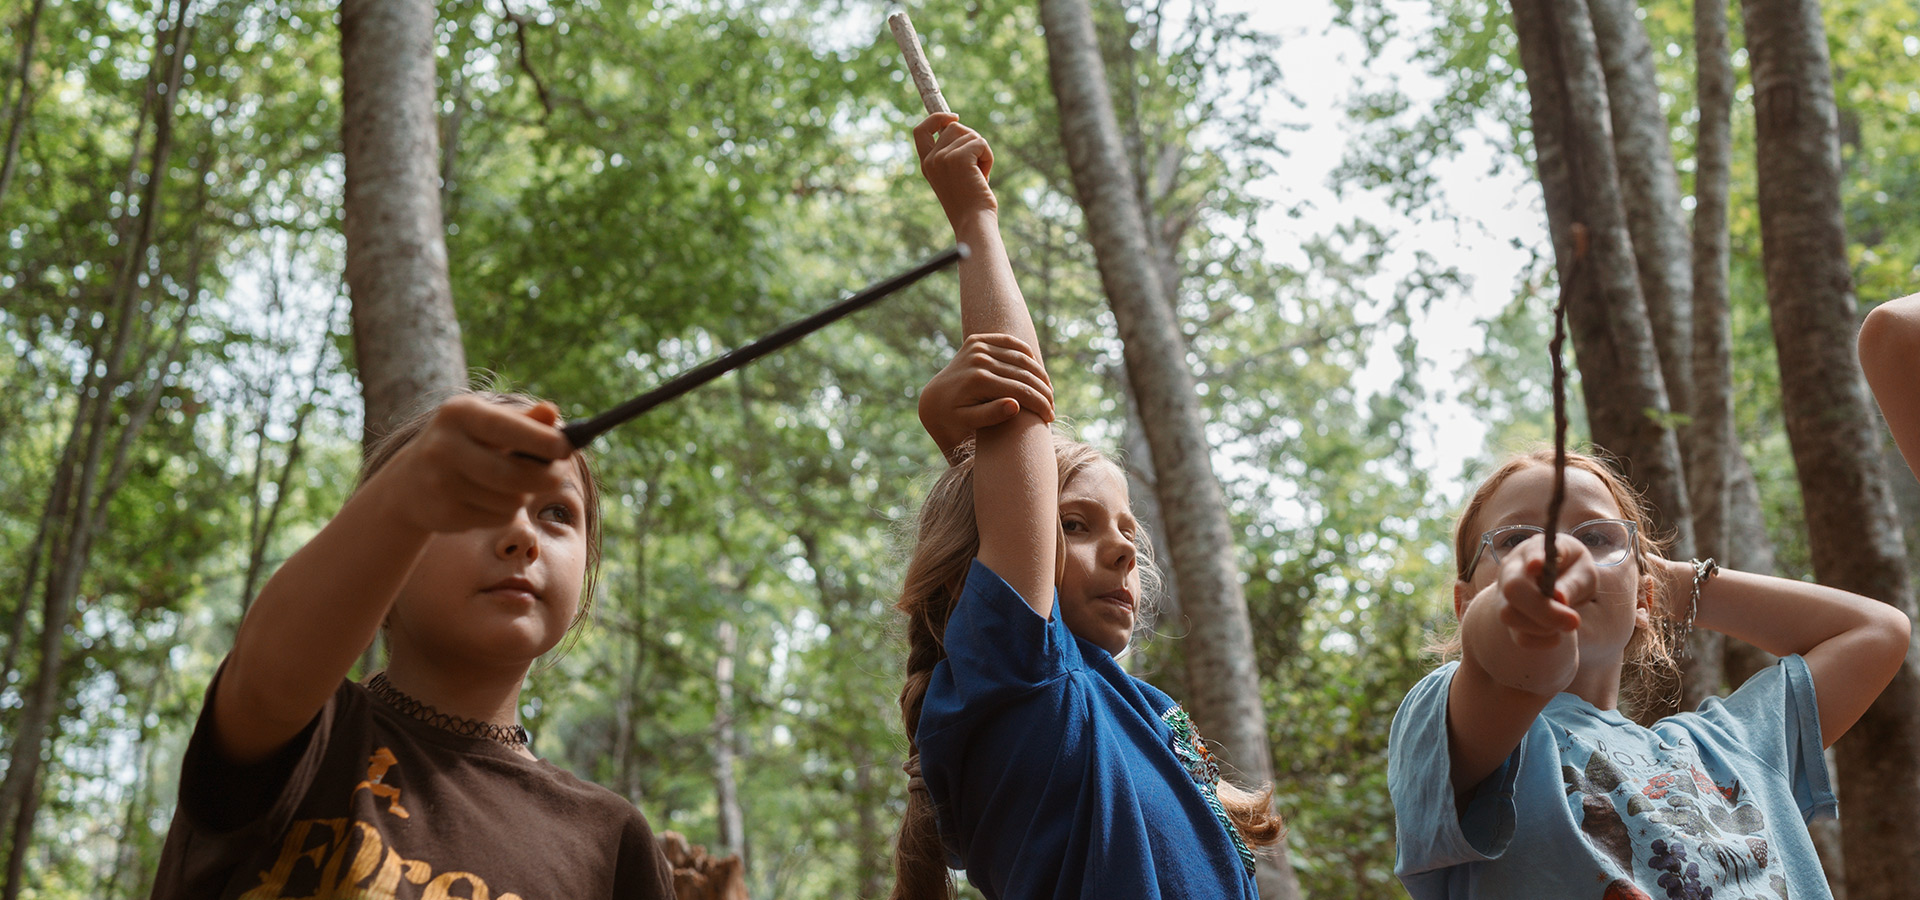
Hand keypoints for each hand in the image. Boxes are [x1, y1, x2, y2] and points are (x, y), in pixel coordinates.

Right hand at [373, 396, 575, 533]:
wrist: (410, 482)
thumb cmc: (465, 445)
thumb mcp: (487, 424)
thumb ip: (523, 420)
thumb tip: (553, 412)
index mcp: (459, 414)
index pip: (507, 428)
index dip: (542, 441)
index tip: (567, 448)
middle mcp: (444, 446)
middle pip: (514, 474)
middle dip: (546, 478)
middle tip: (559, 476)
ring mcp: (441, 482)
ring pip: (511, 500)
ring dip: (523, 497)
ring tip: (512, 486)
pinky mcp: (444, 513)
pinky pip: (498, 518)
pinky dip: (505, 512)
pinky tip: (488, 501)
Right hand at [914, 113, 995, 226]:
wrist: (973, 222)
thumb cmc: (969, 204)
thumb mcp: (954, 176)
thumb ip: (951, 154)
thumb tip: (958, 126)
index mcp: (926, 164)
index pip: (921, 130)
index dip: (936, 118)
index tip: (954, 117)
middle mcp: (931, 159)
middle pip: (954, 127)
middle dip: (972, 141)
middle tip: (977, 168)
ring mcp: (943, 157)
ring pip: (970, 134)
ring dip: (982, 152)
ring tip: (979, 176)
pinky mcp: (959, 157)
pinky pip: (981, 143)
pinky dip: (988, 158)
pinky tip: (984, 177)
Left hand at [920, 333, 1054, 460]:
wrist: (933, 400)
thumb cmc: (952, 419)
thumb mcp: (967, 423)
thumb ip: (990, 415)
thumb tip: (1016, 405)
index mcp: (978, 380)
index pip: (1020, 390)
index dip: (1040, 404)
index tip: (1050, 418)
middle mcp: (978, 359)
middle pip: (1023, 373)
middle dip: (1043, 392)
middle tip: (1052, 407)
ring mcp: (976, 346)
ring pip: (1021, 357)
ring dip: (1039, 374)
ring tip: (1048, 392)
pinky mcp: (975, 340)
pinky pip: (1009, 342)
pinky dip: (1025, 353)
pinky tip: (1035, 369)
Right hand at [1494, 532, 1593, 648]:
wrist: (1556, 586)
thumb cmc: (1572, 572)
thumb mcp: (1584, 571)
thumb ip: (1574, 582)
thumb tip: (1559, 598)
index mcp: (1534, 550)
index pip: (1530, 551)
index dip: (1532, 558)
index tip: (1537, 566)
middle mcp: (1512, 571)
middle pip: (1513, 589)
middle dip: (1543, 609)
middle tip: (1574, 621)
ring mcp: (1504, 595)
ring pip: (1510, 615)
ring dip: (1543, 626)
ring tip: (1566, 622)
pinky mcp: (1509, 620)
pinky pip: (1521, 637)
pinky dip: (1544, 641)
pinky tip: (1556, 632)